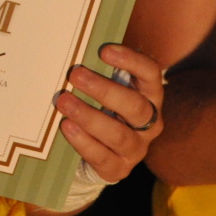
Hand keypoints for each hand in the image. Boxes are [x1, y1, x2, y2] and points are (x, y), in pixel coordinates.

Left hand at [55, 43, 164, 183]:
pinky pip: (103, 157)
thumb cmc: (101, 106)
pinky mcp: (119, 168)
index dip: (131, 61)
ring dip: (89, 117)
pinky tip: (67, 127)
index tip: (104, 50)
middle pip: (135, 107)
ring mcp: (137, 148)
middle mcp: (150, 123)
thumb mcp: (104, 87)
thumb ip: (97, 70)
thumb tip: (73, 47)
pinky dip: (83, 142)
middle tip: (75, 74)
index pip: (151, 74)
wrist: (98, 150)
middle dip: (104, 90)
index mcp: (149, 96)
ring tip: (64, 102)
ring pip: (119, 135)